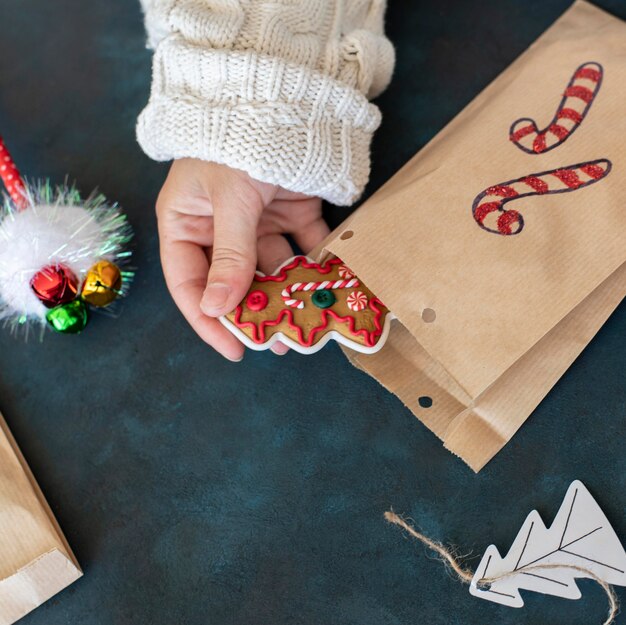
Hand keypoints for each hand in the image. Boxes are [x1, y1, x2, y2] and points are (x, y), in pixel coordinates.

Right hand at [156, 159, 329, 360]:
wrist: (284, 92)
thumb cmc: (238, 139)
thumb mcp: (229, 200)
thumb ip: (230, 256)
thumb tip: (217, 309)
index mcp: (186, 223)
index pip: (190, 283)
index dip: (208, 320)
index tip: (234, 349)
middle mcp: (219, 227)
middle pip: (234, 281)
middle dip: (255, 312)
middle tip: (278, 341)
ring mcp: (258, 221)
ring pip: (273, 269)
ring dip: (289, 294)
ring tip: (307, 323)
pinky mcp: (293, 211)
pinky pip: (305, 246)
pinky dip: (319, 265)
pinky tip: (331, 288)